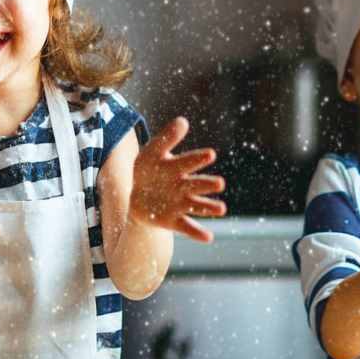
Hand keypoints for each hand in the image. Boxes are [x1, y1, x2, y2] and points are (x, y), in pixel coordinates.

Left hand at [129, 117, 225, 242]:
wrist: (139, 197)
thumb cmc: (149, 171)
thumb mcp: (152, 152)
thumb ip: (166, 138)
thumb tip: (183, 121)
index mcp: (178, 167)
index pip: (189, 161)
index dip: (198, 158)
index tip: (210, 154)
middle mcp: (184, 186)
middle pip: (197, 184)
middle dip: (207, 184)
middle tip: (219, 183)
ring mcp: (180, 204)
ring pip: (197, 205)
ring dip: (209, 207)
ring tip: (221, 209)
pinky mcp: (174, 221)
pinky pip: (187, 227)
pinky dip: (197, 233)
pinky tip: (208, 237)